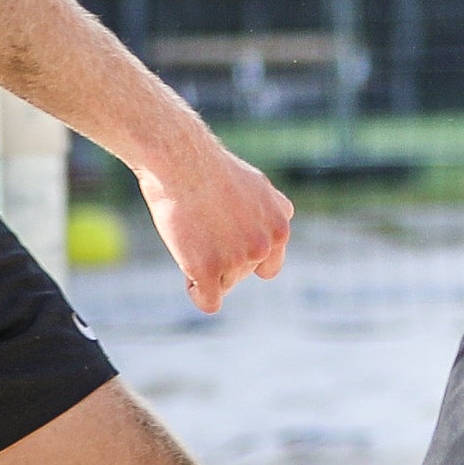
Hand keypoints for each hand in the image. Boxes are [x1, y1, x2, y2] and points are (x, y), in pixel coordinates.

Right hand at [144, 140, 295, 310]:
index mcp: (280, 227)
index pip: (269, 264)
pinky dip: (198, 294)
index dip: (246, 259)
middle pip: (242, 274)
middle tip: (201, 234)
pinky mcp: (210, 269)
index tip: (225, 246)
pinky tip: (189, 277)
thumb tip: (272, 223)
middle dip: (223, 263)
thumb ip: (266, 213)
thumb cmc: (210, 169)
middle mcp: (265, 246)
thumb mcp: (255, 187)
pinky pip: (209, 302)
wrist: (182, 162)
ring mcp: (239, 259)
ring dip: (205, 270)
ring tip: (190, 237)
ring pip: (223, 285)